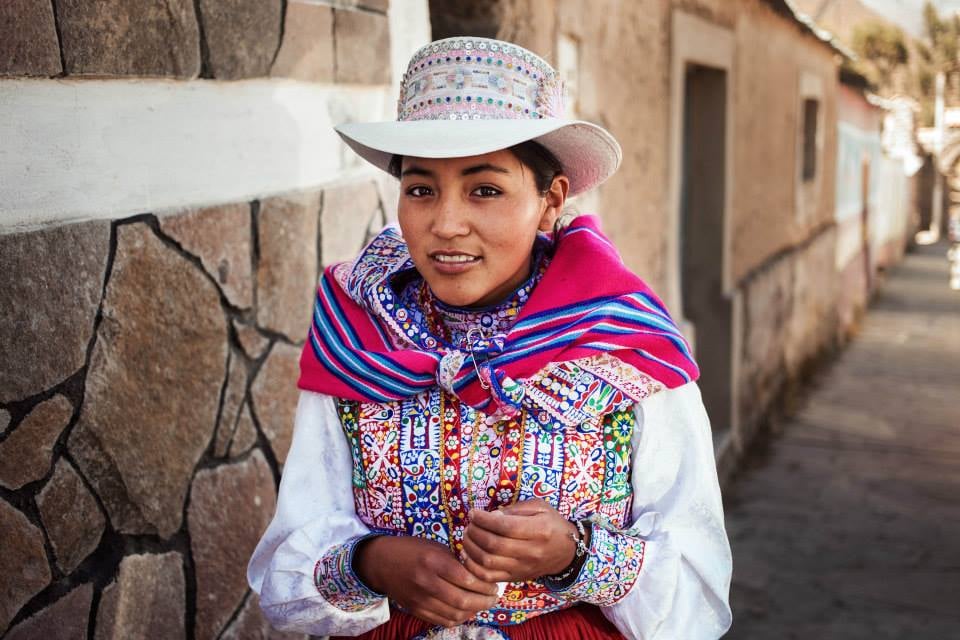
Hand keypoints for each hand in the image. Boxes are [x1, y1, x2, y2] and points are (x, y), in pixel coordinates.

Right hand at [353, 535, 498, 627]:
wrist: (382, 562)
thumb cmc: (413, 550)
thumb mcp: (436, 547)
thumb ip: (456, 561)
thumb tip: (481, 574)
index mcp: (434, 561)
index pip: (467, 579)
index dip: (485, 585)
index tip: (494, 584)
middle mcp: (427, 582)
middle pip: (463, 600)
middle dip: (484, 601)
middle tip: (493, 597)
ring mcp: (420, 599)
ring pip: (454, 614)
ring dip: (473, 611)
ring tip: (482, 604)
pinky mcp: (416, 610)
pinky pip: (443, 620)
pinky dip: (458, 618)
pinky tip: (466, 611)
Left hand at [462, 498, 579, 582]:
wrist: (566, 552)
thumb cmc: (551, 524)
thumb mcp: (539, 507)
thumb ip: (516, 510)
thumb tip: (492, 515)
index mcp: (539, 531)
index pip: (505, 527)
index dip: (484, 520)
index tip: (474, 513)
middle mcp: (531, 552)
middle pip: (494, 545)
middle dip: (475, 532)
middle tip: (470, 524)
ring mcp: (522, 568)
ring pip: (488, 562)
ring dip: (471, 548)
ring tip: (468, 536)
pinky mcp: (515, 578)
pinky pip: (488, 577)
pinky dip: (473, 566)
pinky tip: (468, 554)